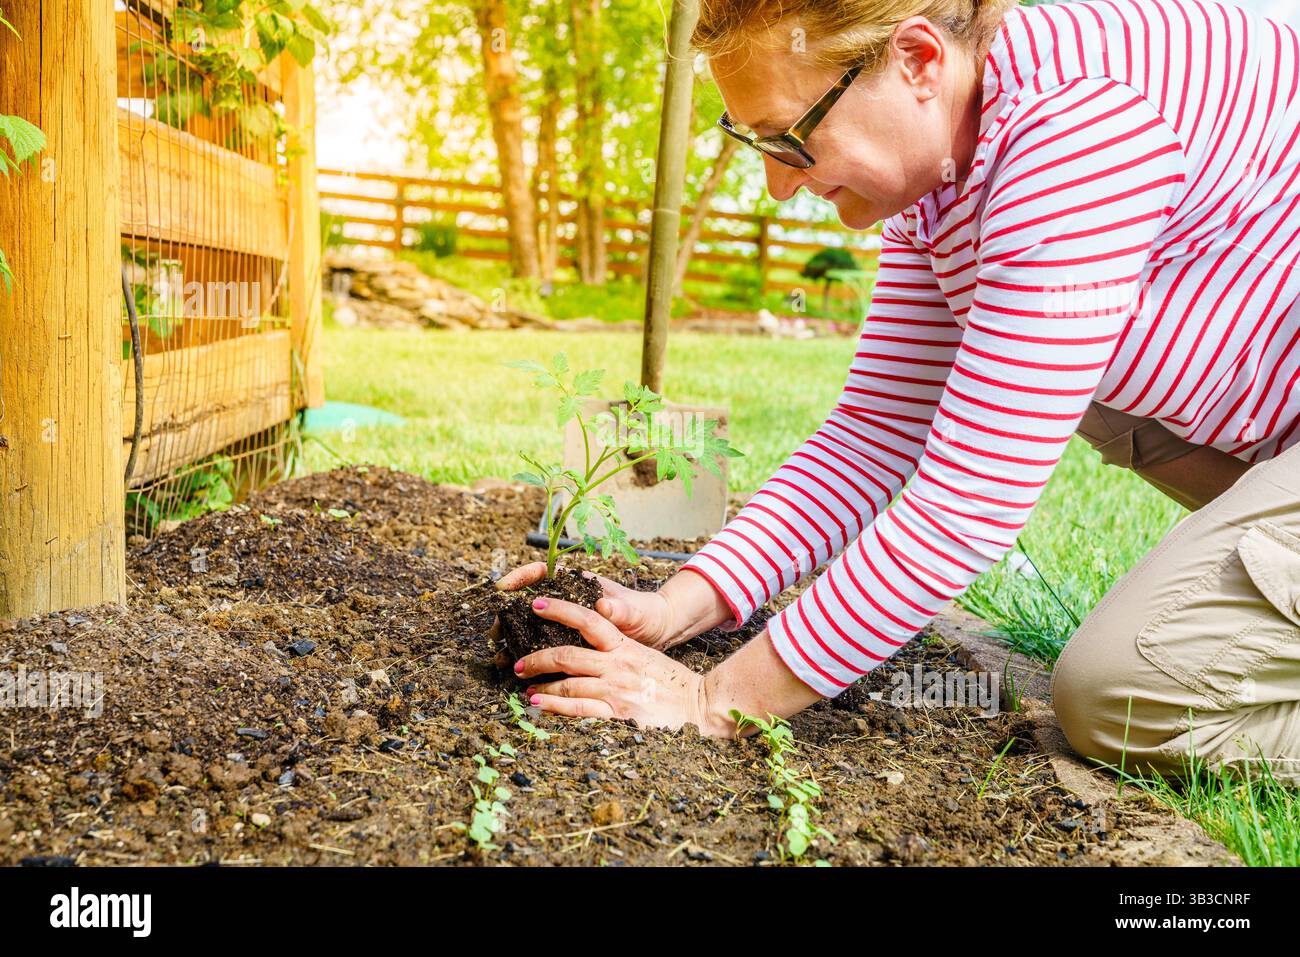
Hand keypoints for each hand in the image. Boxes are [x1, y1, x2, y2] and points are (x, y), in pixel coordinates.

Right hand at [495, 561, 677, 649]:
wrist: (657, 633)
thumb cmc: (646, 615)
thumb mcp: (636, 612)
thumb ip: (621, 609)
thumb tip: (605, 605)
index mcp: (580, 585)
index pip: (543, 572)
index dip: (520, 576)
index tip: (503, 588)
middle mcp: (569, 602)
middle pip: (528, 602)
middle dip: (507, 616)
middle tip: (495, 632)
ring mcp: (567, 624)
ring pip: (531, 627)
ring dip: (513, 640)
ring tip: (501, 656)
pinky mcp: (570, 644)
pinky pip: (542, 648)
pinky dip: (528, 657)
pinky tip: (519, 671)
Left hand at [512, 595, 733, 735]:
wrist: (700, 706)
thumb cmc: (672, 683)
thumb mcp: (645, 657)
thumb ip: (618, 651)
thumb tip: (588, 648)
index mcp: (625, 646)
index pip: (588, 620)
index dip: (560, 609)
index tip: (536, 605)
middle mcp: (617, 665)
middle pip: (568, 654)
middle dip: (538, 657)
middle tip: (518, 661)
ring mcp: (616, 689)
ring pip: (568, 682)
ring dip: (541, 684)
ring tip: (525, 686)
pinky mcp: (618, 714)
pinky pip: (579, 708)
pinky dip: (555, 705)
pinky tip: (538, 704)